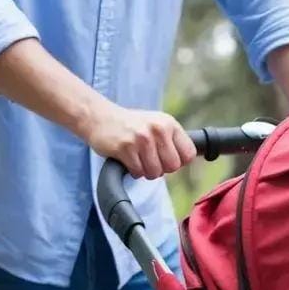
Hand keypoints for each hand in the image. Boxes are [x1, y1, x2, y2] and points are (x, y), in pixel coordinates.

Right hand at [81, 102, 195, 179]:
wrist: (100, 117)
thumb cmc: (131, 125)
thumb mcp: (157, 124)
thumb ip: (172, 140)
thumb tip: (187, 162)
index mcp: (169, 124)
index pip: (188, 154)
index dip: (178, 161)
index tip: (167, 158)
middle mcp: (158, 129)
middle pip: (173, 166)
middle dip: (162, 168)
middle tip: (150, 159)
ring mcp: (142, 138)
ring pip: (155, 172)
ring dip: (146, 171)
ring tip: (138, 158)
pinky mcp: (126, 148)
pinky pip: (138, 172)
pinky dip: (134, 171)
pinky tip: (128, 159)